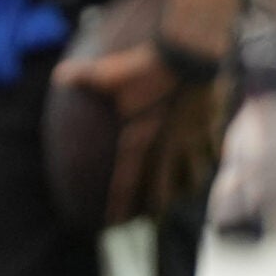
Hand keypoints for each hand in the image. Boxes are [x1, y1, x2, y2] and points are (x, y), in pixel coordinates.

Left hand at [52, 41, 226, 223]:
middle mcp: (168, 147)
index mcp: (140, 140)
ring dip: (189, 186)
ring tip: (186, 192)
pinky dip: (212, 156)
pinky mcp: (212, 123)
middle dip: (159, 206)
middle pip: (165, 188)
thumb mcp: (105, 74)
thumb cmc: (144, 66)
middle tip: (153, 218)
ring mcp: (193, 138)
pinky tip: (215, 158)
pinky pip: (214, 147)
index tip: (113, 221)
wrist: (188, 54)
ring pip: (195, 174)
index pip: (127, 181)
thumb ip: (82, 78)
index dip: (119, 203)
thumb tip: (59, 75)